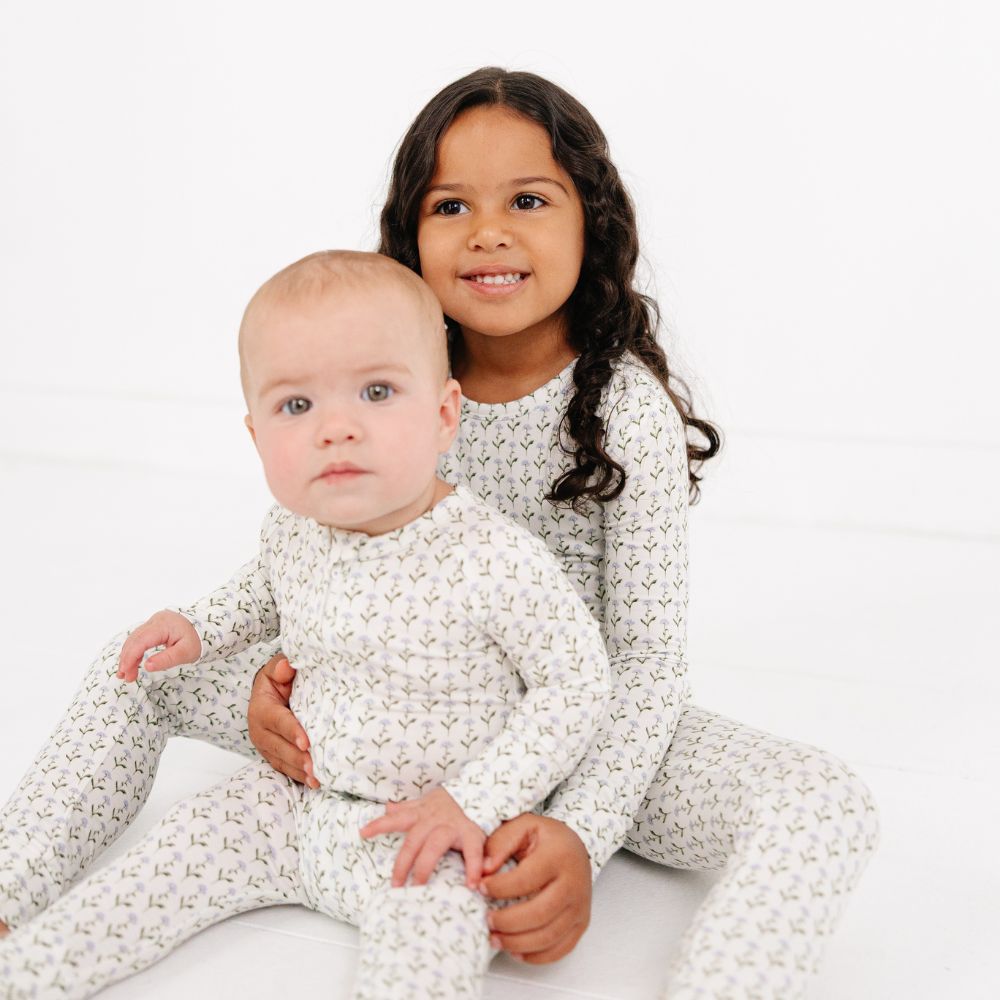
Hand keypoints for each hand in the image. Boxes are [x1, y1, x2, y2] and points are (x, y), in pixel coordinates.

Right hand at [117, 610, 200, 681]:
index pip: (140, 641)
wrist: (206, 628)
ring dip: (128, 657)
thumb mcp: (186, 652)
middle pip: (134, 640)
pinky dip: (134, 651)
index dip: (130, 657)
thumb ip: (167, 659)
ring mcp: (154, 622)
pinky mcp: (154, 626)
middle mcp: (155, 620)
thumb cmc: (197, 640)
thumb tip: (147, 666)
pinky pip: (139, 638)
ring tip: (126, 674)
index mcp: (163, 625)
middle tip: (125, 677)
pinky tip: (132, 664)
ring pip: (134, 639)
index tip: (125, 673)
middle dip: (127, 660)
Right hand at [248, 653, 316, 787]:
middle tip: (315, 766)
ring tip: (317, 778)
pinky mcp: (275, 757)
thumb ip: (282, 667)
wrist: (272, 692)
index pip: (278, 721)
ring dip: (299, 771)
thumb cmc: (279, 678)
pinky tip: (315, 782)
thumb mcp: (278, 668)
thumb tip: (286, 666)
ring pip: (283, 762)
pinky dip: (300, 777)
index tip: (306, 742)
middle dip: (297, 758)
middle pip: (279, 747)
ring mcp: (267, 747)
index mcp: (261, 708)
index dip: (292, 731)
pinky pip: (286, 769)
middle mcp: (260, 731)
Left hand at [359, 787, 484, 889]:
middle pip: (414, 840)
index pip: (397, 818)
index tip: (362, 833)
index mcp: (422, 813)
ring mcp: (453, 826)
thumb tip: (387, 807)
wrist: (481, 791)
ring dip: (425, 866)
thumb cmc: (450, 802)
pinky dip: (472, 868)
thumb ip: (407, 807)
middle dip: (402, 863)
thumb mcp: (427, 800)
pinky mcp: (472, 834)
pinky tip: (471, 884)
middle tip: (395, 885)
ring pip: (434, 845)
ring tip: (418, 888)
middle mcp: (434, 820)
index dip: (380, 825)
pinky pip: (472, 852)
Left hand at [480, 814, 591, 963]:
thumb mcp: (523, 826)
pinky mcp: (581, 923)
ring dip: (517, 943)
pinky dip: (536, 956)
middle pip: (539, 913)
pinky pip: (560, 949)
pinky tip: (516, 950)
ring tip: (495, 938)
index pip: (526, 879)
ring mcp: (580, 906)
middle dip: (507, 922)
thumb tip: (482, 870)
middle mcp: (574, 883)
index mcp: (558, 856)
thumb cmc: (547, 838)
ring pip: (549, 936)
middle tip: (487, 920)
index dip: (499, 888)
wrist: (576, 846)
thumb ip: (500, 844)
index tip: (480, 888)